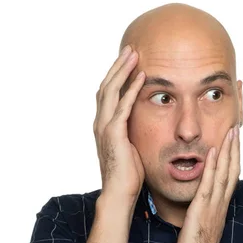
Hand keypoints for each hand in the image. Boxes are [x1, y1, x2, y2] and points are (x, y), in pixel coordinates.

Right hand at [93, 45, 146, 199]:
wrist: (118, 194)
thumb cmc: (127, 176)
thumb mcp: (131, 148)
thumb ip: (132, 133)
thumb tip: (142, 125)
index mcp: (104, 126)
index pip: (108, 93)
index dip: (117, 75)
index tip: (129, 60)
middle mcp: (100, 123)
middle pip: (106, 85)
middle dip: (118, 66)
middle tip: (130, 48)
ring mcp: (105, 128)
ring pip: (111, 91)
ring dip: (123, 71)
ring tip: (134, 54)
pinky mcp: (114, 135)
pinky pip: (123, 107)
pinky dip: (131, 90)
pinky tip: (141, 77)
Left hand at [175, 124, 240, 242]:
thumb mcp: (202, 227)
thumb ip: (205, 213)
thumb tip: (202, 206)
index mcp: (220, 207)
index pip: (230, 178)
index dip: (232, 158)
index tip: (233, 142)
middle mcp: (221, 203)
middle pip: (231, 171)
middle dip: (234, 149)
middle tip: (236, 128)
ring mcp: (213, 205)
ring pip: (224, 173)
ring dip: (227, 151)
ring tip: (230, 132)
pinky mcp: (202, 209)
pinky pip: (208, 184)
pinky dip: (212, 167)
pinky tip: (212, 151)